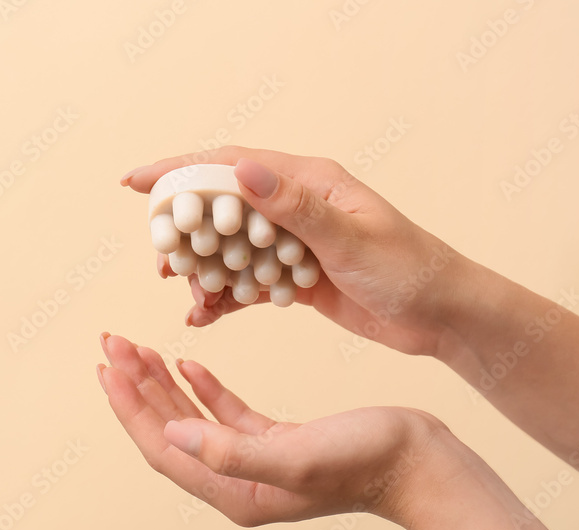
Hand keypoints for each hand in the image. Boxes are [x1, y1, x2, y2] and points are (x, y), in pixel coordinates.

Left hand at [97, 332, 471, 527]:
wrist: (421, 465)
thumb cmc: (367, 462)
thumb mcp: (296, 454)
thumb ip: (231, 451)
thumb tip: (170, 434)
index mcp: (236, 492)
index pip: (163, 448)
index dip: (131, 408)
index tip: (107, 367)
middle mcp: (239, 482)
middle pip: (170, 431)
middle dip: (137, 388)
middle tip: (112, 344)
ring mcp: (258, 462)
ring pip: (193, 419)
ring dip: (164, 383)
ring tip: (137, 349)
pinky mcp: (279, 440)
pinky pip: (227, 413)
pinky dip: (204, 386)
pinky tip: (188, 363)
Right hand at [122, 146, 463, 356]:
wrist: (444, 316)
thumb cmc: (412, 271)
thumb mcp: (353, 240)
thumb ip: (298, 209)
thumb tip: (241, 172)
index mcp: (311, 183)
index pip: (231, 166)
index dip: (178, 171)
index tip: (134, 183)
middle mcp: (299, 207)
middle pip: (224, 208)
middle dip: (187, 233)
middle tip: (162, 263)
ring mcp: (297, 242)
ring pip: (234, 249)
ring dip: (206, 270)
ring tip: (188, 296)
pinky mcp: (299, 277)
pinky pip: (252, 281)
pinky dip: (228, 296)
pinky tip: (208, 315)